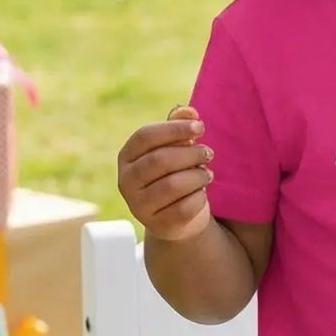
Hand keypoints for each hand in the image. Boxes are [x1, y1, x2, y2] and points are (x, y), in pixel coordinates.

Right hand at [118, 104, 213, 240]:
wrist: (178, 216)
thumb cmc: (176, 172)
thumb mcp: (175, 147)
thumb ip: (179, 125)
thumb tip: (188, 111)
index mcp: (127, 156)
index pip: (145, 136)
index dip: (174, 129)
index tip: (200, 127)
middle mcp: (126, 181)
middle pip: (160, 160)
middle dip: (190, 153)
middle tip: (208, 152)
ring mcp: (139, 206)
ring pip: (172, 185)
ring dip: (197, 176)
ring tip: (207, 173)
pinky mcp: (157, 225)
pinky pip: (183, 208)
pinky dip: (199, 198)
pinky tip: (202, 193)